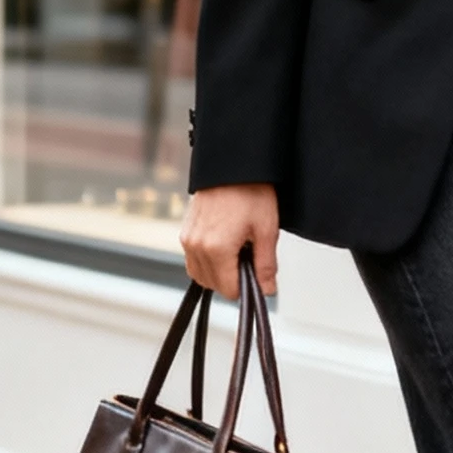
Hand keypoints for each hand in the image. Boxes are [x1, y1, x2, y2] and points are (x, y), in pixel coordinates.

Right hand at [180, 183, 279, 300]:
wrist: (232, 163)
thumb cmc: (250, 190)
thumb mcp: (266, 230)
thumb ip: (265, 265)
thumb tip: (267, 289)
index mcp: (217, 249)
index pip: (230, 289)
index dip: (247, 288)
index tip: (258, 276)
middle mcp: (196, 246)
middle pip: (214, 285)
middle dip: (233, 280)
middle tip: (250, 258)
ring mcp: (188, 239)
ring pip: (201, 275)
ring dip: (219, 274)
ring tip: (238, 252)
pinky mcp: (185, 232)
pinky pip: (193, 260)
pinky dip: (208, 262)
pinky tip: (225, 247)